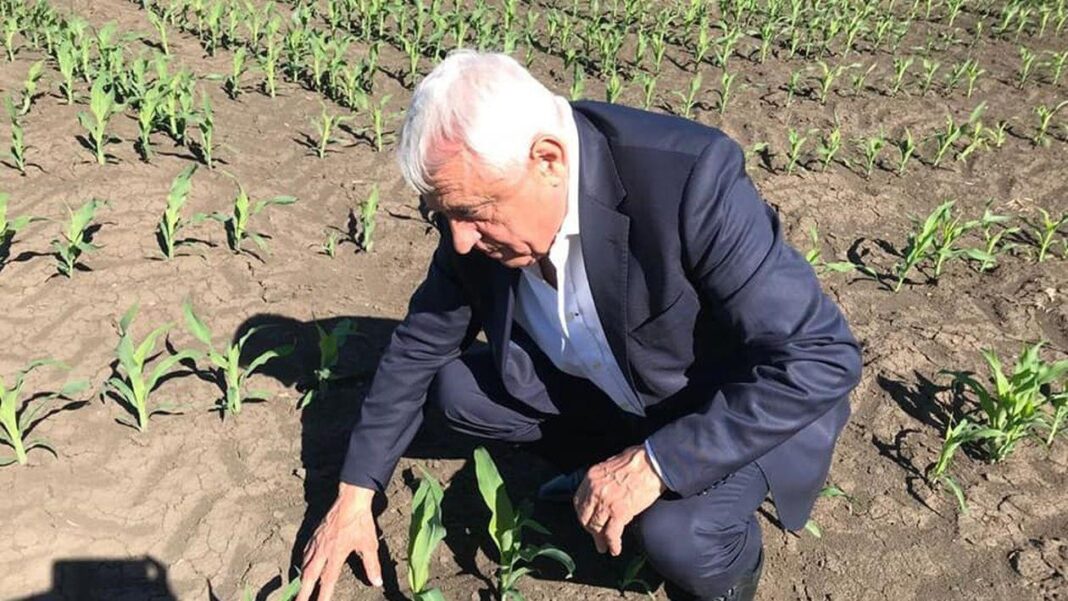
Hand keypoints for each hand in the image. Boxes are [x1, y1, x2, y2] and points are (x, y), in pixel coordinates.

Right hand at [296, 483, 382, 600]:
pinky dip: (303, 562)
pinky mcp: (315, 534)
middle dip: (304, 592)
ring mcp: (317, 541)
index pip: (328, 579)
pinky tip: (303, 565)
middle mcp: (323, 550)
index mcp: (336, 554)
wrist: (351, 500)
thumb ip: (372, 565)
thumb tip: (376, 582)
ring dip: (302, 578)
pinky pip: (306, 551)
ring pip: (305, 563)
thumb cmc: (361, 522)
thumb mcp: (369, 544)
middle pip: (310, 575)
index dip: (323, 595)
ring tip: (300, 589)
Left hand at [572, 444, 666, 556]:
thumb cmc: (637, 461)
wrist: (653, 463)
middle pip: (585, 517)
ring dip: (600, 540)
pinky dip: (613, 544)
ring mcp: (606, 502)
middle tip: (595, 538)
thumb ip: (602, 480)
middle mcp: (595, 491)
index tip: (587, 521)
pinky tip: (615, 549)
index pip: (579, 502)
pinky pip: (612, 533)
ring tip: (604, 547)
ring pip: (596, 527)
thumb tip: (602, 492)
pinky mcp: (620, 512)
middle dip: (590, 530)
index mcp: (592, 477)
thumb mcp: (610, 465)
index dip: (583, 515)